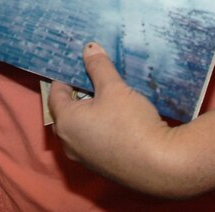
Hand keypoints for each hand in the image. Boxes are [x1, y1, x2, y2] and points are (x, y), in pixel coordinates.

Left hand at [48, 42, 176, 194]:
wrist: (159, 164)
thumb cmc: (130, 122)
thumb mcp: (113, 87)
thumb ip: (98, 66)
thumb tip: (88, 48)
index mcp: (66, 123)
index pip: (55, 94)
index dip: (64, 76)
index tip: (76, 64)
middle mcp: (69, 143)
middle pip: (66, 112)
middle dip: (76, 93)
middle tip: (92, 75)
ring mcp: (84, 158)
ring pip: (80, 127)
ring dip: (89, 110)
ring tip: (106, 92)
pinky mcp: (101, 166)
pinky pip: (92, 139)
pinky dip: (98, 125)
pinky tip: (116, 115)